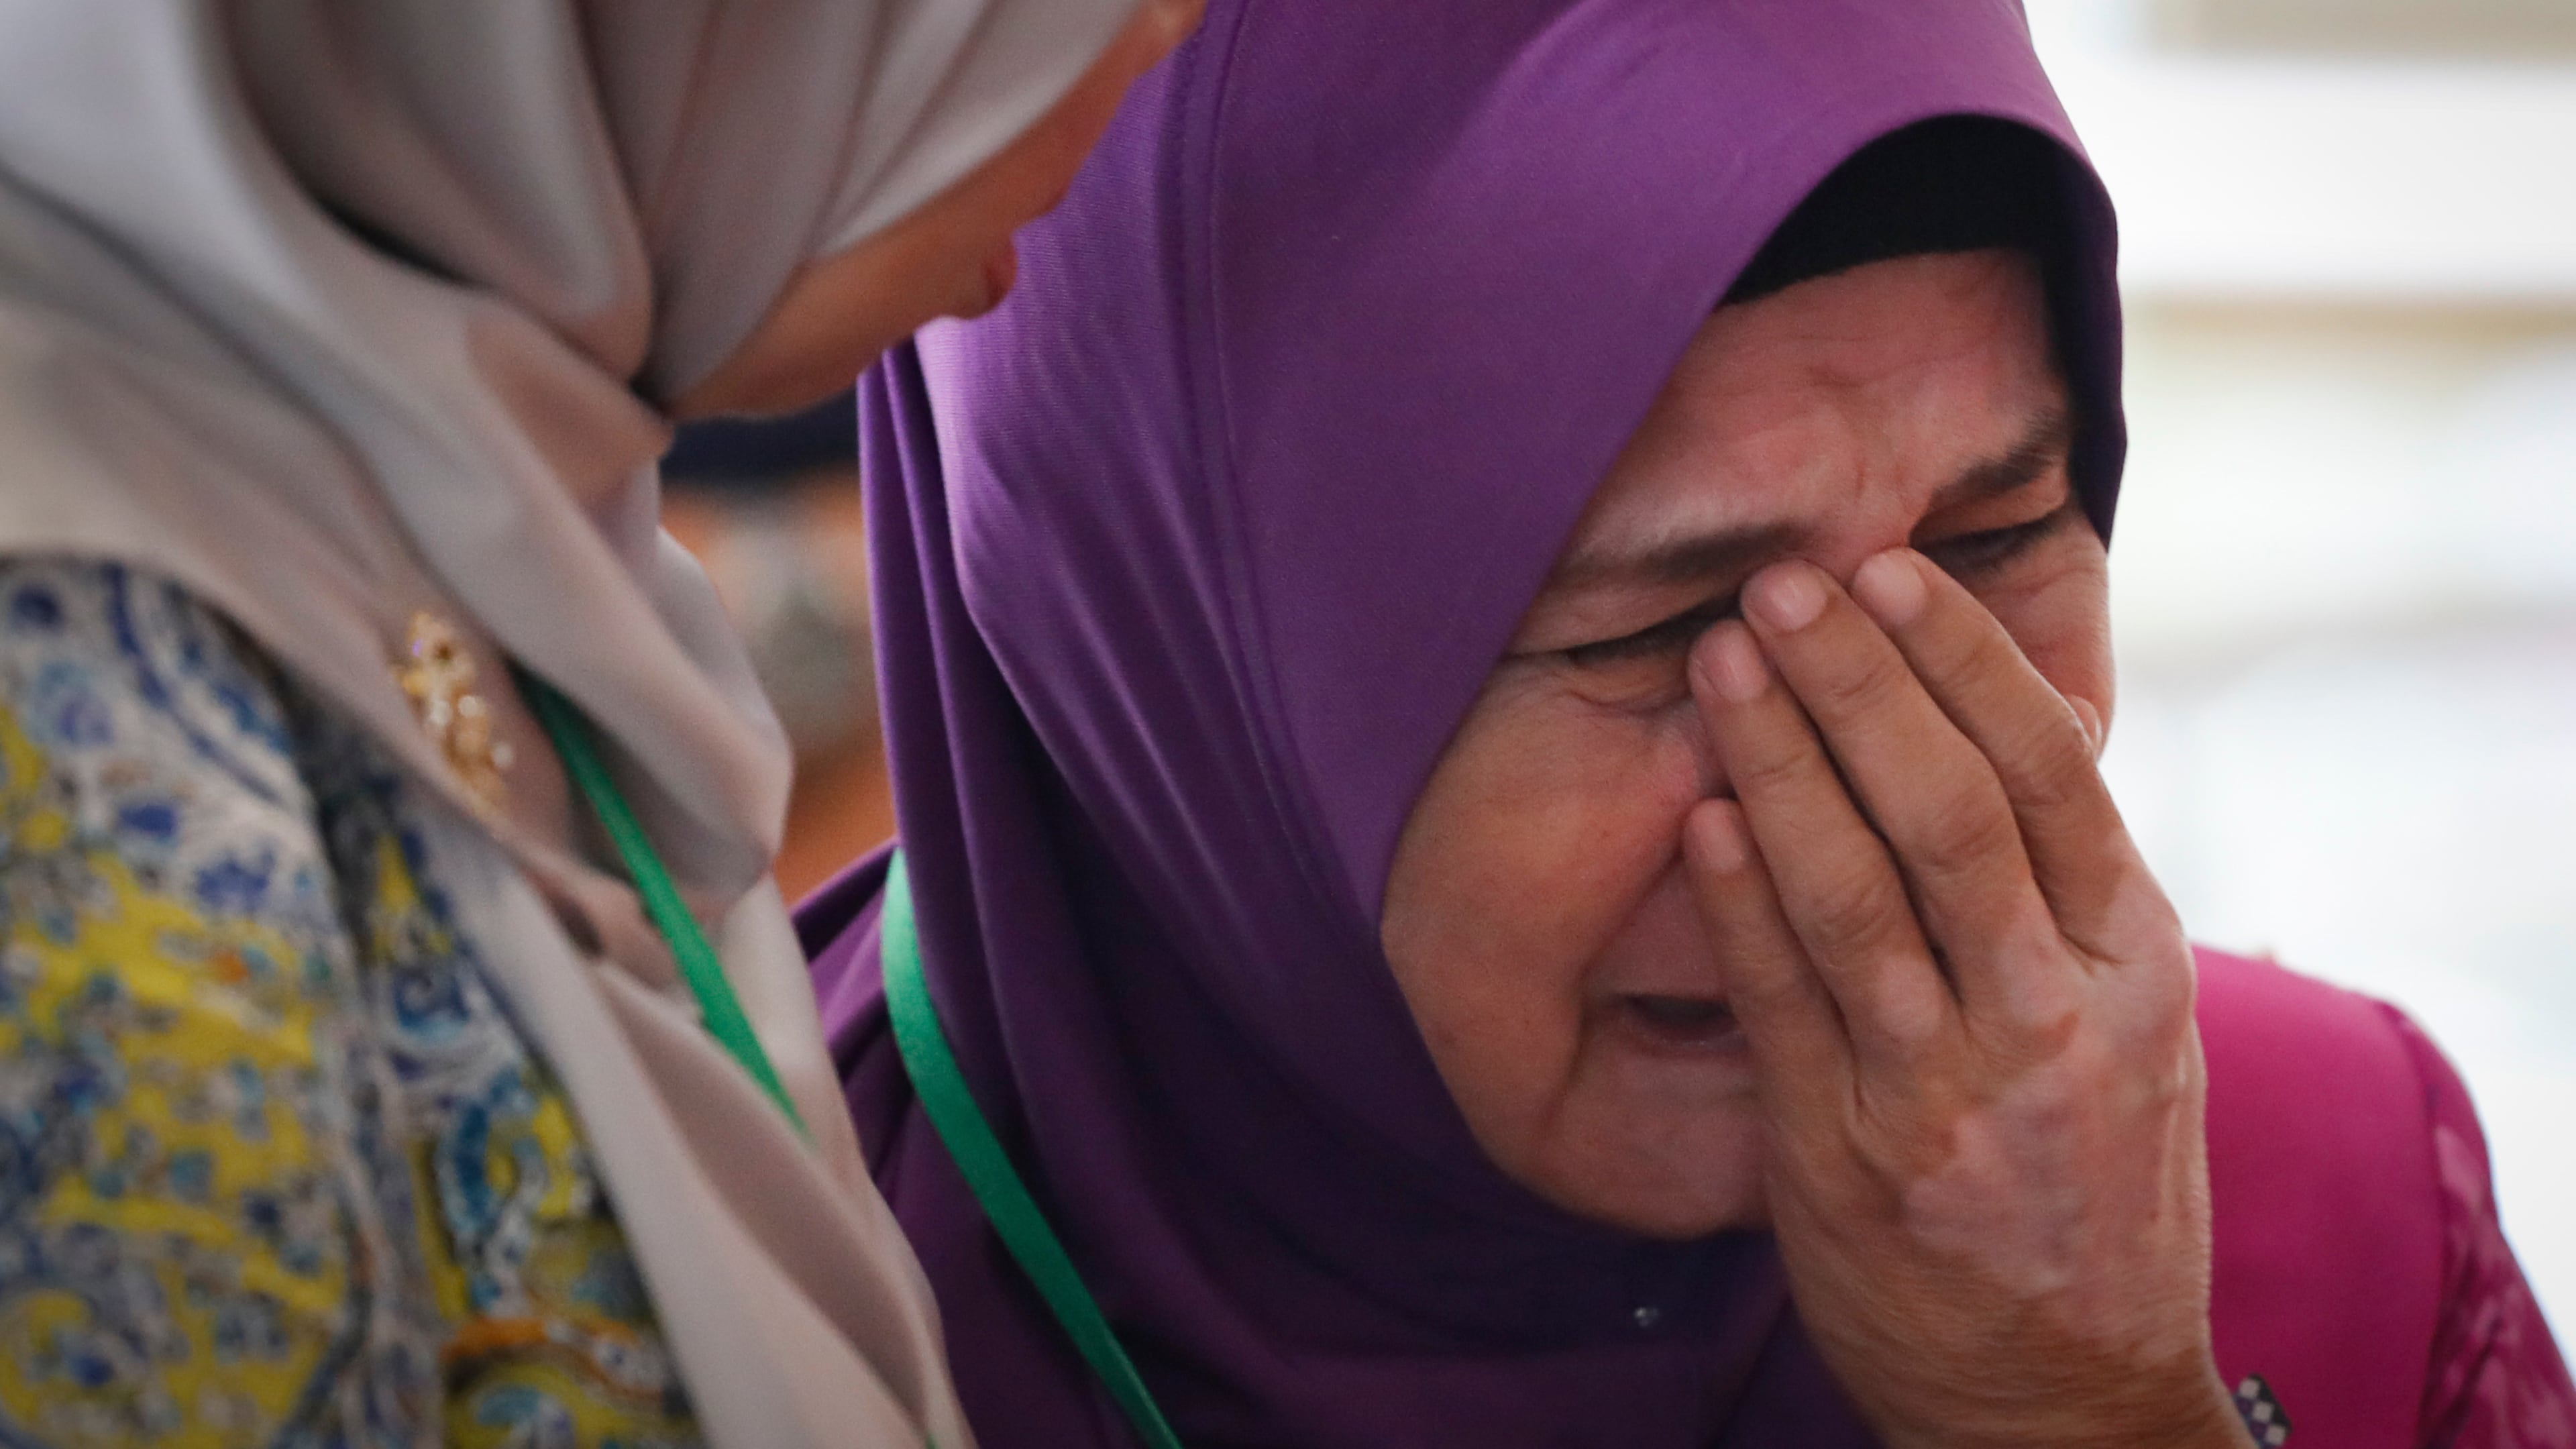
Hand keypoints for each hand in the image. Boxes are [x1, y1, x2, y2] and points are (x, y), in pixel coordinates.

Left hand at [1681, 550, 2250, 1448]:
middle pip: (1947, 806)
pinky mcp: (1847, 1153)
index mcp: (2137, 967)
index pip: (2049, 773)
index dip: (1961, 661)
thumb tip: (1992, 737)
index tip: (1891, 573)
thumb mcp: (2139, 1034)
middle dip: (1857, 682)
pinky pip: (1784, 1001)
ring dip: (1779, 760)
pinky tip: (1702, 814)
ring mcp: (1947, 1089)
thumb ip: (2074, 902)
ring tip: (1722, 663)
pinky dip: (1738, 899)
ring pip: (1855, 889)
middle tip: (1783, 586)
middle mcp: (2052, 1016)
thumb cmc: (2095, 1190)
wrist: (2068, 1399)